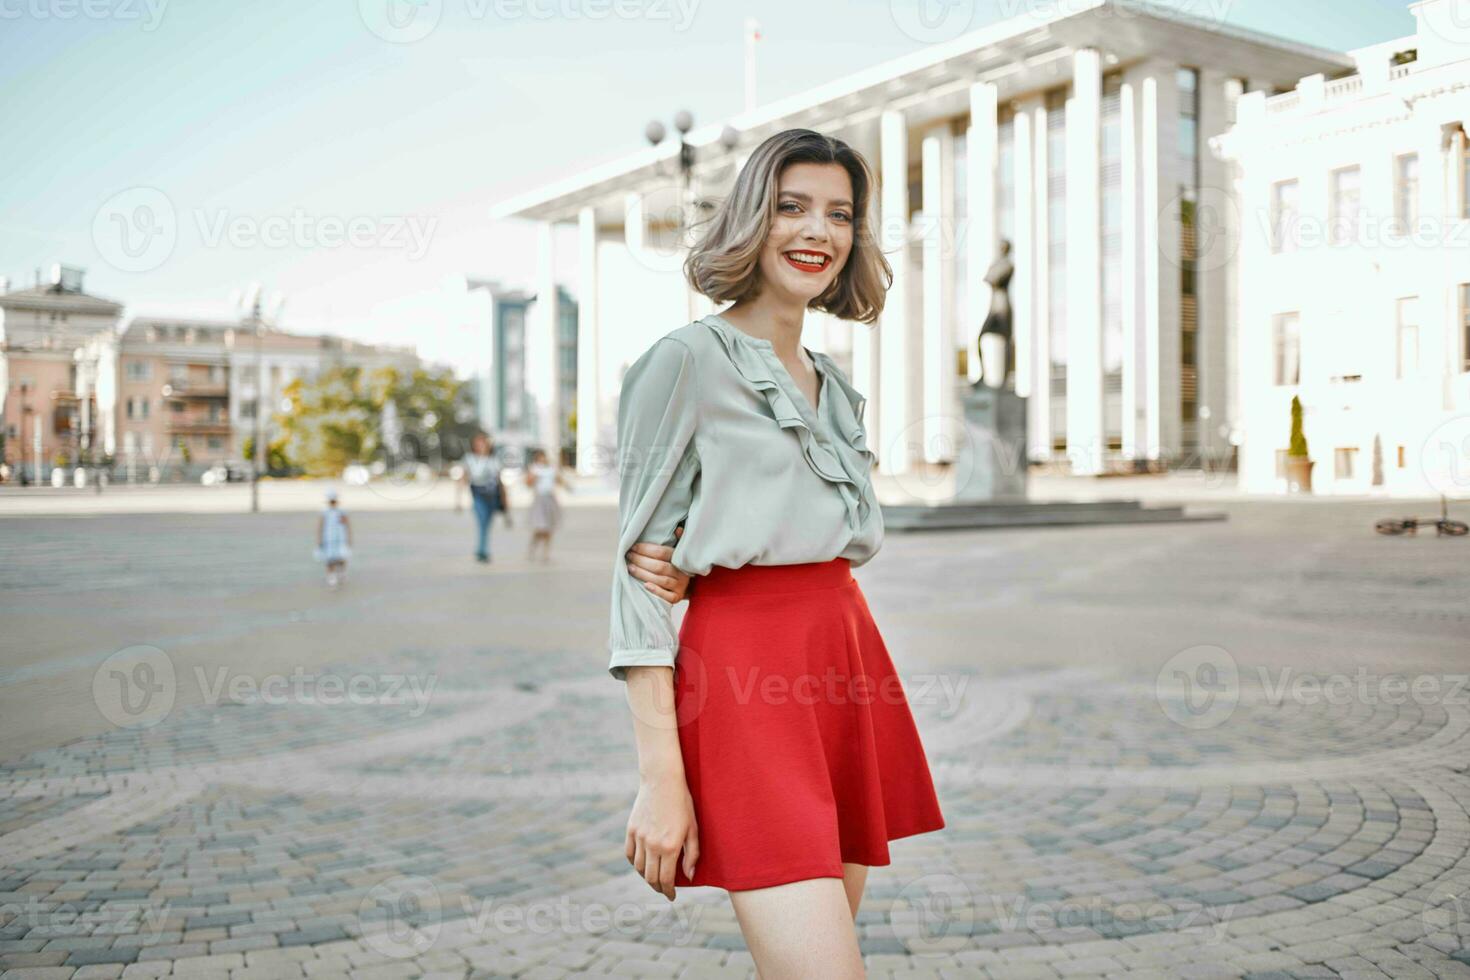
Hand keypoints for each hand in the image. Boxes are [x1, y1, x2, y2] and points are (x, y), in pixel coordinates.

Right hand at [626, 773, 698, 899]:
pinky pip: (629, 854)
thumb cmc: (683, 804)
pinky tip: (642, 864)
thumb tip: (688, 877)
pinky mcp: (631, 830)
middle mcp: (653, 845)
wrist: (662, 781)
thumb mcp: (693, 829)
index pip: (666, 879)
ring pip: (639, 868)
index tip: (672, 896)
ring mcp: (640, 837)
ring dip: (646, 877)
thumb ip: (692, 854)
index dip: (669, 891)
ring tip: (654, 878)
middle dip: (658, 888)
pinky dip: (635, 863)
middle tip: (664, 890)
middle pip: (651, 877)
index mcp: (670, 846)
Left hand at [627, 526, 690, 602]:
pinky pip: (667, 596)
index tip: (633, 547)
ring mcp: (680, 586)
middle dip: (641, 560)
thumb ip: (677, 540)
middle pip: (659, 566)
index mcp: (680, 558)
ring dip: (643, 574)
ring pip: (661, 580)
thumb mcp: (678, 551)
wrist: (689, 585)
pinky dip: (656, 591)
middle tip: (629, 556)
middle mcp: (682, 572)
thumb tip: (677, 529)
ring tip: (630, 568)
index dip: (646, 549)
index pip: (662, 552)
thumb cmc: (676, 564)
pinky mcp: (676, 598)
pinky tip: (645, 586)